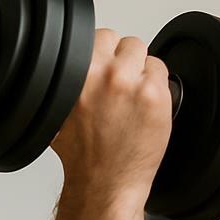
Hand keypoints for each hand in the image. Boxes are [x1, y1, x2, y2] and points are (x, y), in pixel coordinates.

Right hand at [50, 29, 173, 205]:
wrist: (105, 182)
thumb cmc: (83, 155)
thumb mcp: (58, 111)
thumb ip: (68, 81)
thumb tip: (73, 62)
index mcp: (76, 74)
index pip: (99, 37)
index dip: (105, 55)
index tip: (107, 69)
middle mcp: (102, 75)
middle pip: (123, 41)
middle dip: (124, 60)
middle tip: (123, 86)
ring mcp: (131, 84)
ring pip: (144, 54)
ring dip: (143, 71)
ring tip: (135, 97)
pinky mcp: (154, 96)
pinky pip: (162, 72)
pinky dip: (158, 86)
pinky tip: (147, 107)